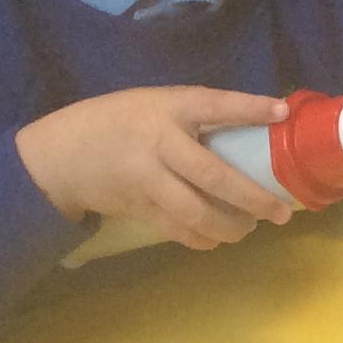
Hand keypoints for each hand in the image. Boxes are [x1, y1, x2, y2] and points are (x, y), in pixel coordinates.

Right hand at [17, 88, 294, 249]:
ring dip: (230, 227)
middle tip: (280, 213)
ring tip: (250, 228)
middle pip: (214, 176)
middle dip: (253, 199)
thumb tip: (251, 126)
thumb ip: (191, 115)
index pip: (214, 105)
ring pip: (197, 213)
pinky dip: (202, 238)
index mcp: (168, 108)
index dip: (249, 107)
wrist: (59, 155)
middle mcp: (160, 144)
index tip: (282, 112)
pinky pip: (178, 229)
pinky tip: (218, 237)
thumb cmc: (116, 122)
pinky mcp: (138, 208)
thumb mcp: (152, 104)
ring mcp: (147, 180)